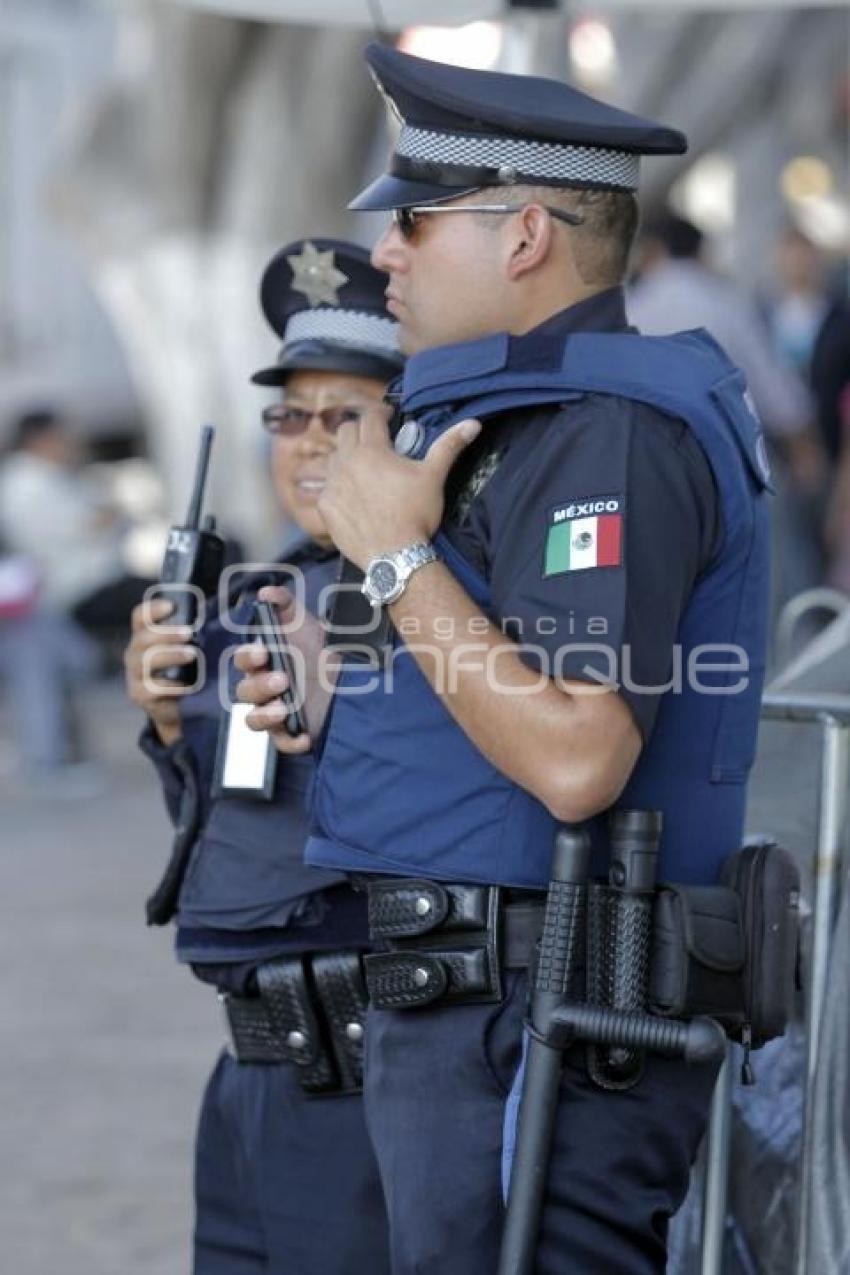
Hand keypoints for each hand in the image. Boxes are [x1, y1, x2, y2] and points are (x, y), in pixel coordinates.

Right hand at [124, 599, 196, 745]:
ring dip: (170, 655)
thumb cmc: (188, 671)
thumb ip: (194, 631)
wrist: (180, 709)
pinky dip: (168, 685)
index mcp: (146, 635)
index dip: (153, 609)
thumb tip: (221, 609)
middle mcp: (136, 652)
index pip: (141, 617)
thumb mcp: (190, 648)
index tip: (171, 606)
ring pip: (146, 660)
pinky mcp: (139, 694)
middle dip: (166, 633)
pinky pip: (150, 688)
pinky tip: (185, 685)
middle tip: (188, 633)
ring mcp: (135, 674)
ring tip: (192, 655)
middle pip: (143, 637)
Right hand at [233, 585, 337, 755]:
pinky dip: (290, 742)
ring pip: (254, 719)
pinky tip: (304, 736)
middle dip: (260, 686)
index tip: (264, 651)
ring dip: (265, 715)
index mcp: (262, 663)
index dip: (249, 657)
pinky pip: (281, 744)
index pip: (243, 660)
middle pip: (245, 691)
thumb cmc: (319, 649)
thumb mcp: (306, 623)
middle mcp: (263, 688)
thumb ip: (285, 604)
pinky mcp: (291, 733)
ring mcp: (275, 712)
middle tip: (282, 679)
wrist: (349, 676)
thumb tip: (265, 592)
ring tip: (285, 708)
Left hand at [317, 409, 481, 568]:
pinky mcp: (325, 507)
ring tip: (362, 467)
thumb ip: (449, 446)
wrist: (395, 556)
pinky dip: (338, 486)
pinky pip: (327, 487)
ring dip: (346, 456)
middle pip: (345, 431)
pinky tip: (351, 495)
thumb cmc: (416, 514)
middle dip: (360, 429)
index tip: (388, 416)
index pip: (370, 417)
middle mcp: (346, 462)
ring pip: (333, 458)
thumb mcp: (434, 477)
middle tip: (373, 438)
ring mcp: (333, 485)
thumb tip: (473, 424)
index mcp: (372, 450)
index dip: (380, 412)